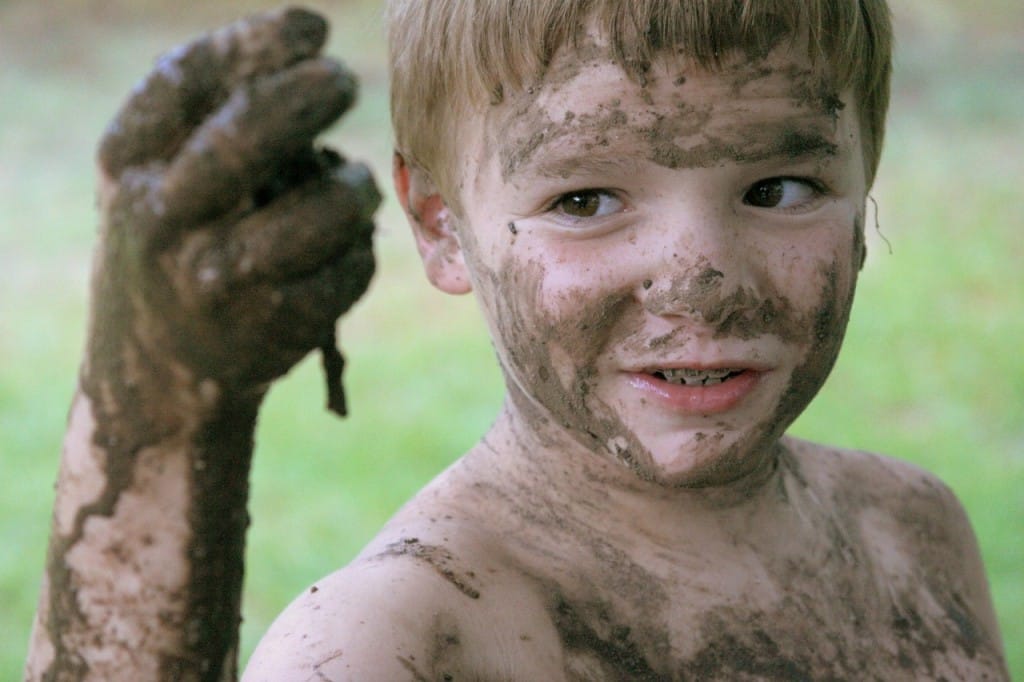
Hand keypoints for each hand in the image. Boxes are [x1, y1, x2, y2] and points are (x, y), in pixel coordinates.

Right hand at [89, 7, 376, 417]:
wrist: (156, 365)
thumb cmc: (173, 241)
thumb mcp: (157, 176)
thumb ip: (207, 119)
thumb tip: (310, 56)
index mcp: (127, 167)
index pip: (185, 85)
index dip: (255, 46)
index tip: (311, 27)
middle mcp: (164, 221)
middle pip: (243, 142)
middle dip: (307, 98)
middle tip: (343, 78)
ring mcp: (218, 280)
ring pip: (319, 214)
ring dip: (353, 188)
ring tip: (354, 185)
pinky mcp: (272, 327)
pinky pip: (348, 268)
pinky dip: (358, 249)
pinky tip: (343, 248)